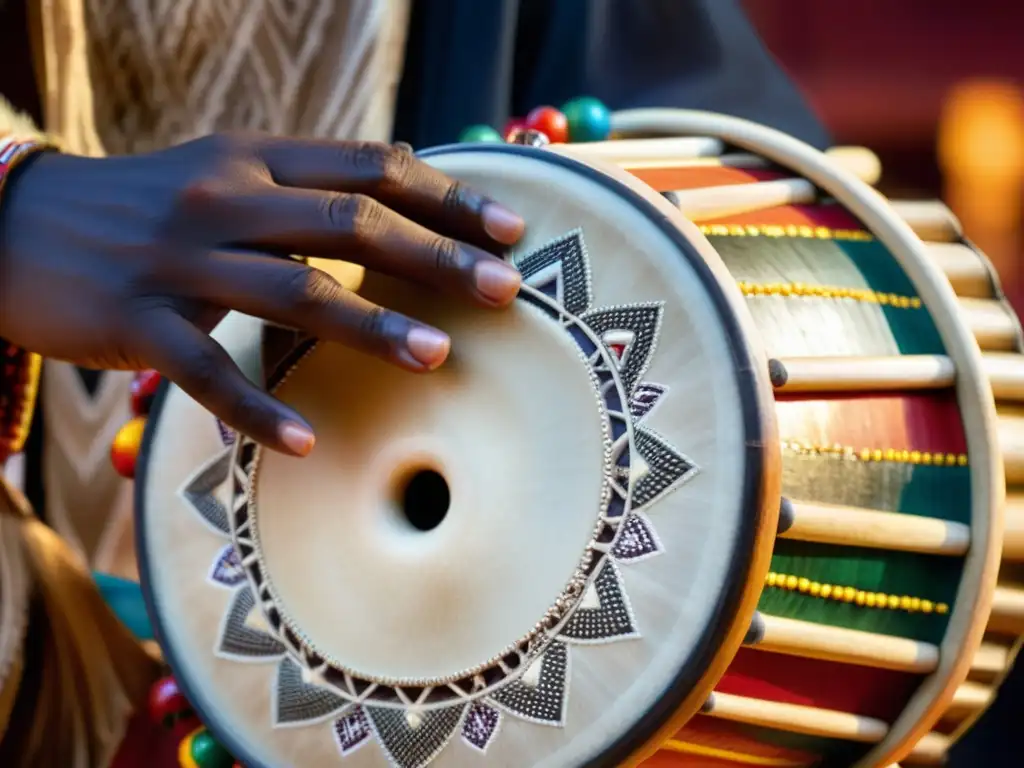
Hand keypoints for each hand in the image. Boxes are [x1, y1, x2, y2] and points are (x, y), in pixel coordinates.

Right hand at [0, 135, 523, 455]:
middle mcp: (224, 199)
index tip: (509, 228)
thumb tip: (405, 181)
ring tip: (438, 356)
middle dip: (435, 256)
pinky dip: (258, 407)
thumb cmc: (145, 205)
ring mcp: (179, 259)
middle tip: (504, 290)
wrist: (14, 223)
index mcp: (254, 159)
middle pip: (349, 223)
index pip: (369, 166)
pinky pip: (206, 371)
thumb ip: (306, 182)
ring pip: (292, 291)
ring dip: (370, 326)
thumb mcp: (225, 172)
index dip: (446, 196)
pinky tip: (307, 442)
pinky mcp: (134, 321)